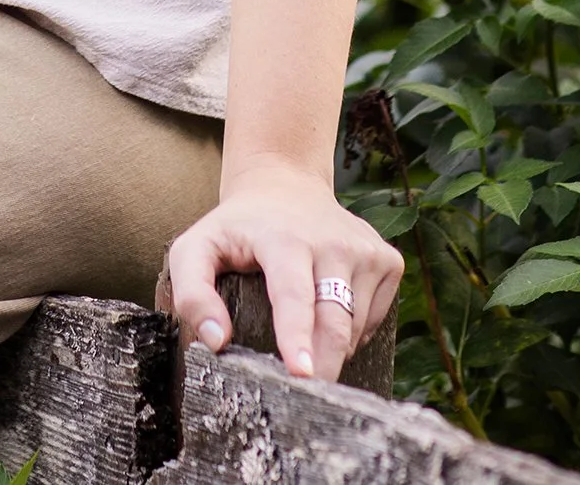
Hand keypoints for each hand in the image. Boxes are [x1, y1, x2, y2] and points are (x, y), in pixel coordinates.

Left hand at [162, 161, 402, 382]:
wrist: (285, 184)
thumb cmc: (237, 227)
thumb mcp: (197, 248)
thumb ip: (193, 293)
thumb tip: (216, 340)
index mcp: (284, 238)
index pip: (294, 294)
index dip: (297, 335)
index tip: (301, 372)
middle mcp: (332, 240)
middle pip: (333, 321)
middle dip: (322, 366)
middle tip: (306, 396)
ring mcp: (365, 249)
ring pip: (355, 327)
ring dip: (332, 350)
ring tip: (305, 337)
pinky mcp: (387, 259)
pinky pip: (373, 319)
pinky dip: (353, 333)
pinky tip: (330, 313)